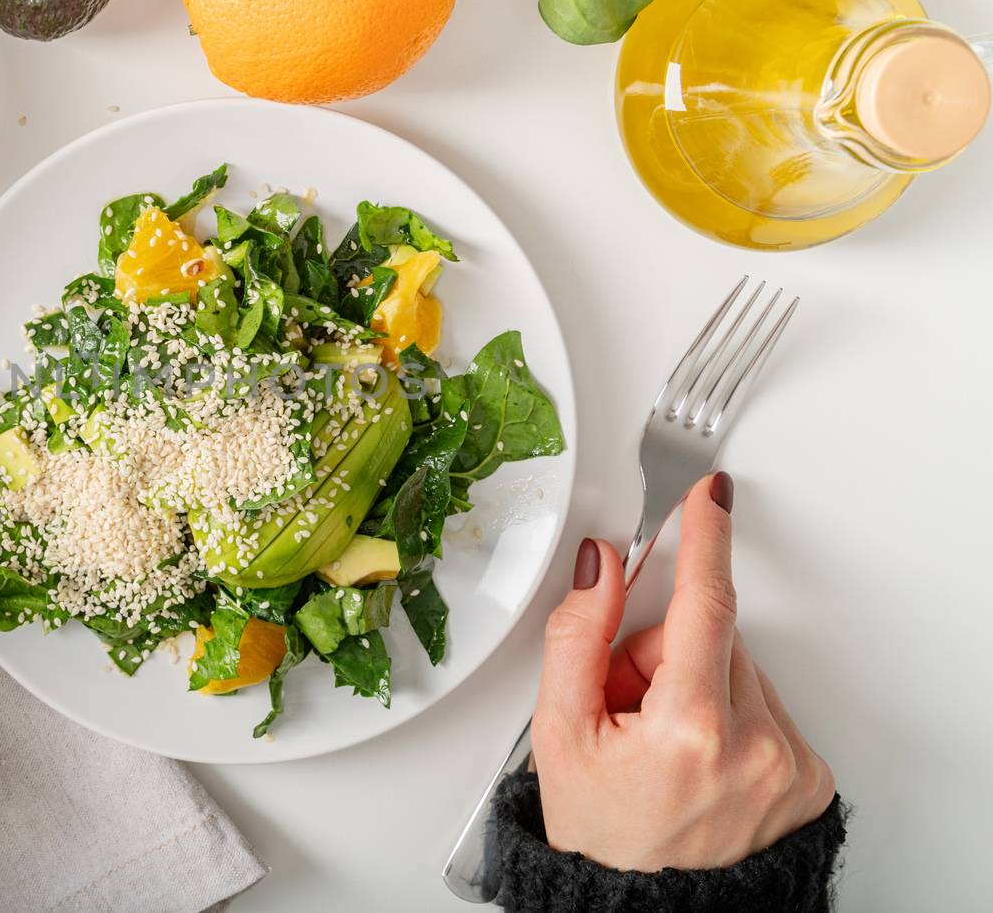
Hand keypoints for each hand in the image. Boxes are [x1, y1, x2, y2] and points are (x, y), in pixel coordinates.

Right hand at [532, 473, 835, 870]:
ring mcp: (787, 764)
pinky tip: (697, 757)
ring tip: (660, 743)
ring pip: (739, 669)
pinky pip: (765, 706)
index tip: (711, 496)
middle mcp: (753, 745)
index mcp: (688, 731)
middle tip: (627, 706)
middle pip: (711, 638)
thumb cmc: (601, 835)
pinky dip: (729, 717)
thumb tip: (601, 566)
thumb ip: (577, 637)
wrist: (644, 911)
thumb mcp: (558, 733)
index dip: (704, 540)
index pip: (705, 606)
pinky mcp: (808, 777)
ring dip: (696, 686)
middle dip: (663, 653)